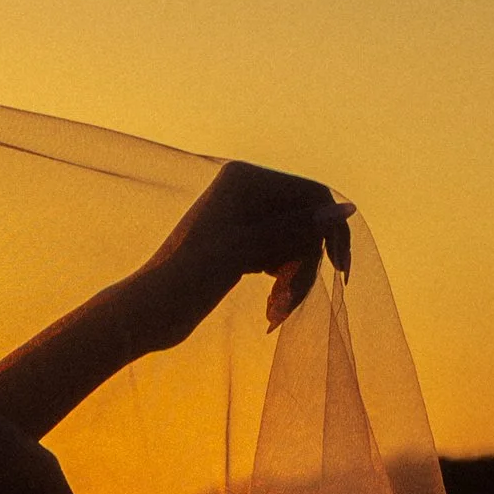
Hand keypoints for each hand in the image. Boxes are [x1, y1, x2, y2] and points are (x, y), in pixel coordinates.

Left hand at [145, 159, 353, 336]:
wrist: (147, 314)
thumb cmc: (190, 278)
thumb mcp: (248, 250)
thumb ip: (298, 227)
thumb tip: (346, 209)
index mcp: (244, 179)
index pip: (311, 195)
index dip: (330, 231)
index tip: (340, 272)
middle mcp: (245, 192)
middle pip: (305, 222)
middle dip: (304, 264)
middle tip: (290, 302)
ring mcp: (243, 220)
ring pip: (294, 245)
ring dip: (294, 280)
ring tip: (277, 312)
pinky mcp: (241, 247)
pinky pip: (279, 259)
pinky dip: (281, 284)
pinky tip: (271, 310)